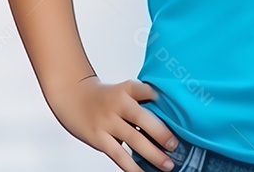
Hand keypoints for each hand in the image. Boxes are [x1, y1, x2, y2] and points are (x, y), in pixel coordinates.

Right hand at [43, 76, 179, 171]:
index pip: (149, 92)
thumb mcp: (123, 91)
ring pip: (134, 140)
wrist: (72, 96)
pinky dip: (131, 166)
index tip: (181, 111)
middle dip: (162, 133)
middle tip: (175, 145)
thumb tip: (169, 119)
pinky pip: (118, 155)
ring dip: (152, 154)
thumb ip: (141, 102)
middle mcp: (118, 103)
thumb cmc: (105, 96)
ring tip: (167, 165)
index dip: (164, 100)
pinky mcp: (99, 138)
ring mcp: (108, 121)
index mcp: (127, 88)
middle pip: (143, 118)